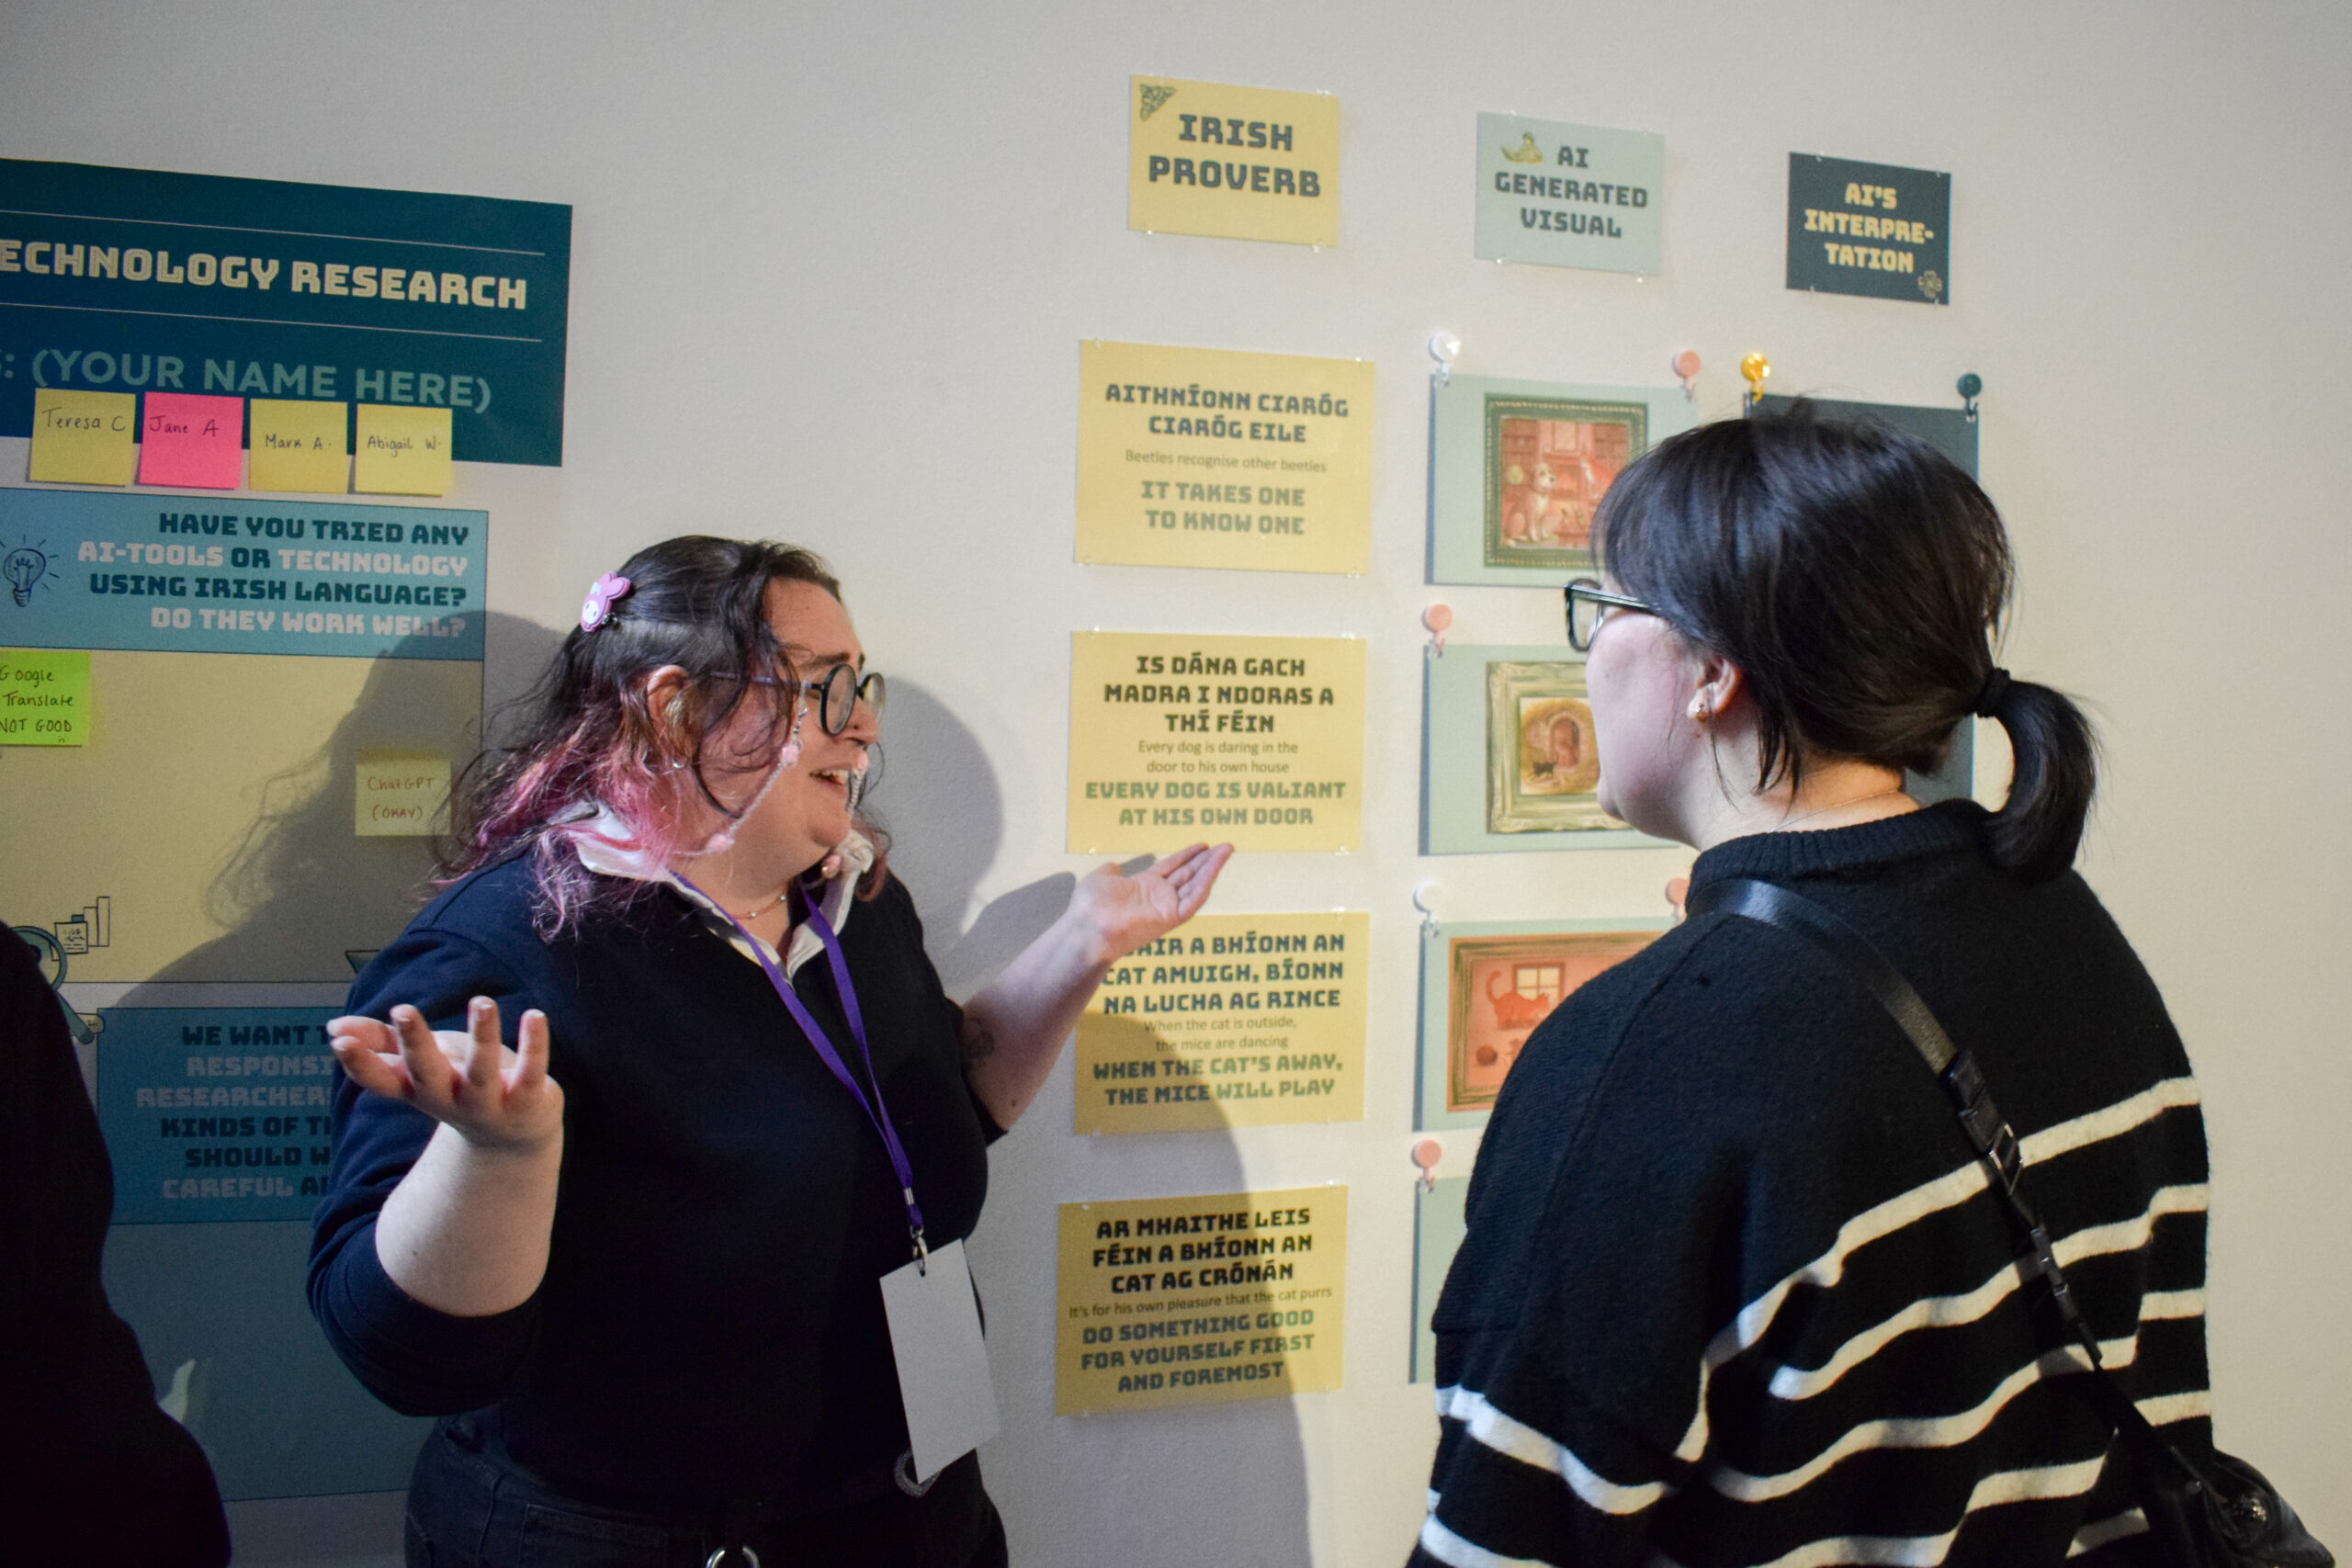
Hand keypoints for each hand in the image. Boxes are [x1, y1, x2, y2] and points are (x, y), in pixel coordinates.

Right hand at [328, 996, 562, 1153]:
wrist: (512, 1137)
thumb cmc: (458, 1086)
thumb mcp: (419, 1067)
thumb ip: (380, 1044)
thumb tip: (334, 1029)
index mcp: (418, 1090)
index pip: (383, 1081)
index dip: (361, 1064)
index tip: (340, 1043)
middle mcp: (449, 1099)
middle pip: (428, 1074)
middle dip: (415, 1045)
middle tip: (403, 1011)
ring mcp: (489, 1103)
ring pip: (482, 1072)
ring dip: (482, 1036)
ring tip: (482, 1001)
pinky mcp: (527, 1099)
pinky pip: (531, 1071)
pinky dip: (534, 1045)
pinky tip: (534, 1016)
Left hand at [1066, 842, 1234, 966]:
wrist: (1088, 928)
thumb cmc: (1088, 907)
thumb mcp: (1099, 880)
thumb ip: (1110, 872)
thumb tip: (1113, 867)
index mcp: (1143, 887)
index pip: (1172, 868)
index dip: (1187, 855)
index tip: (1203, 844)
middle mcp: (1158, 898)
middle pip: (1188, 875)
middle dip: (1207, 860)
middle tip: (1226, 845)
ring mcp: (1166, 908)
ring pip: (1196, 885)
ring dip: (1213, 867)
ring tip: (1227, 849)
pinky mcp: (1171, 918)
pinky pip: (1194, 899)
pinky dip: (1207, 882)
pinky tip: (1216, 866)